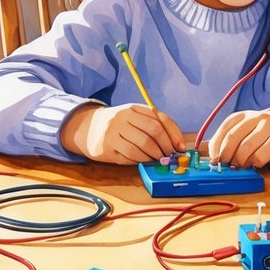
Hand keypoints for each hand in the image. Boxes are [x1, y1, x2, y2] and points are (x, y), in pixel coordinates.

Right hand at [60, 103, 185, 163]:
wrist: (88, 128)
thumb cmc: (119, 125)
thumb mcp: (135, 118)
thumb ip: (153, 126)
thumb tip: (176, 144)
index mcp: (135, 108)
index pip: (160, 119)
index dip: (174, 134)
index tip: (181, 147)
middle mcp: (124, 117)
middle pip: (153, 131)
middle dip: (166, 146)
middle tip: (170, 156)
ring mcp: (114, 131)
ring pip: (143, 145)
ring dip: (155, 155)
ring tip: (158, 159)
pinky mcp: (107, 146)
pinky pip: (130, 155)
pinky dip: (142, 160)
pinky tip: (145, 161)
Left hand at [207, 109, 269, 167]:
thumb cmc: (266, 136)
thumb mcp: (248, 134)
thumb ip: (232, 143)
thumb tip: (216, 159)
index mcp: (243, 116)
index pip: (224, 130)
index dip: (216, 148)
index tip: (215, 160)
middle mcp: (255, 118)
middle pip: (232, 138)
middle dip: (227, 156)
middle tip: (228, 166)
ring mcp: (268, 126)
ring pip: (246, 148)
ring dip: (241, 161)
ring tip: (244, 165)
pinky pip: (261, 155)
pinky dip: (255, 163)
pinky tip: (258, 163)